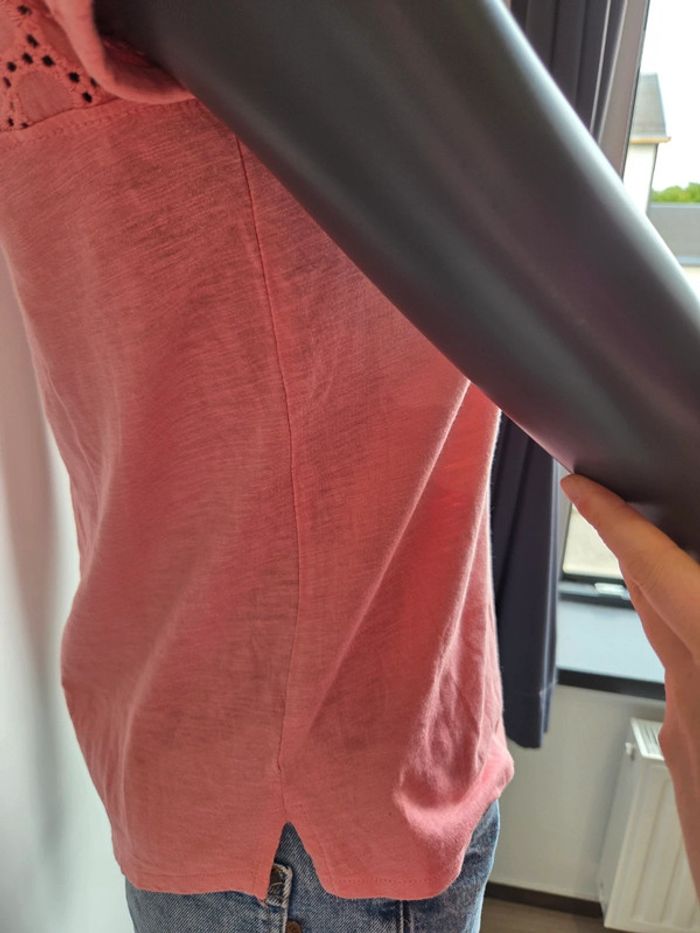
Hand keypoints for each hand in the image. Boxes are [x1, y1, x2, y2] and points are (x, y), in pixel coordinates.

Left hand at [560, 472, 699, 898]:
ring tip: (674, 572)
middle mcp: (687, 698)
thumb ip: (690, 611)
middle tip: (623, 511)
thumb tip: (685, 589)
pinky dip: (685, 658)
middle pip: (650, 603)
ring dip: (666, 604)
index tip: (578, 486)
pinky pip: (677, 691)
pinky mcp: (686, 762)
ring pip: (665, 647)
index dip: (612, 520)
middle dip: (635, 553)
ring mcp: (683, 737)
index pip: (650, 571)